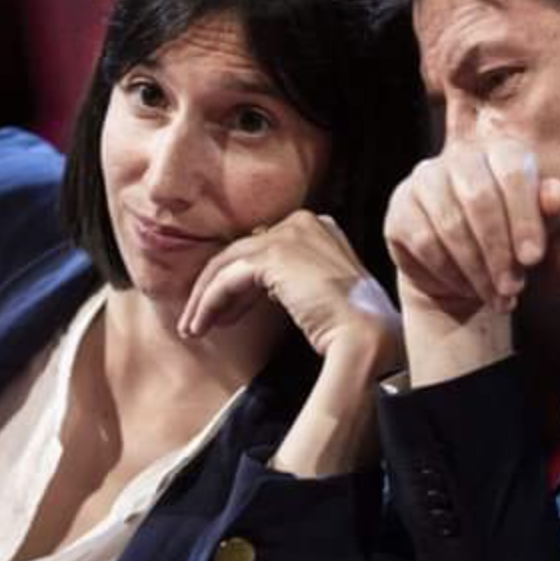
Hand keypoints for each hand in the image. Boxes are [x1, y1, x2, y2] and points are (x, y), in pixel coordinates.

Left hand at [179, 211, 401, 476]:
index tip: (226, 314)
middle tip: (199, 321)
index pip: (265, 250)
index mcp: (320, 227)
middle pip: (243, 254)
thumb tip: (264, 291)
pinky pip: (227, 278)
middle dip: (216, 290)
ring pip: (228, 264)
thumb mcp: (323, 294)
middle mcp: (303, 222)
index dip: (241, 283)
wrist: (366, 338)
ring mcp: (288, 234)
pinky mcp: (273, 255)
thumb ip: (297, 283)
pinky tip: (202, 325)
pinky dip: (208, 302)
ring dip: (204, 298)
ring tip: (193, 328)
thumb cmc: (352, 327)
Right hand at [384, 139, 559, 385]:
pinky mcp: (400, 209)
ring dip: (476, 268)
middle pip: (479, 197)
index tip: (534, 259)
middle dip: (498, 250)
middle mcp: (459, 158)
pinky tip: (466, 288)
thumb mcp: (537, 232)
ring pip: (450, 223)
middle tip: (512, 287)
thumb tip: (559, 196)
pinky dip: (450, 271)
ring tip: (495, 296)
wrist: (463, 273)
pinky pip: (425, 242)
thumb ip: (550, 212)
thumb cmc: (508, 245)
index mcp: (500, 153)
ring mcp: (424, 181)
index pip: (512, 172)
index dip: (524, 216)